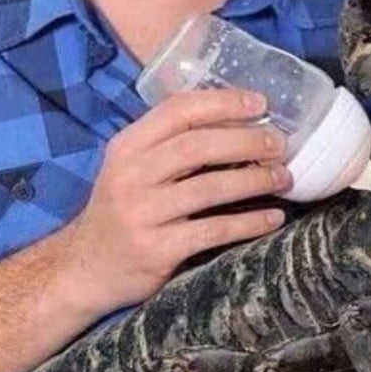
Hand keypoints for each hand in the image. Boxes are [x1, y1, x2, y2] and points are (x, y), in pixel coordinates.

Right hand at [60, 88, 291, 311]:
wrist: (86, 268)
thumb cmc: (122, 209)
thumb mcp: (132, 167)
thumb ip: (170, 144)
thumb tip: (237, 120)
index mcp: (127, 146)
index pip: (177, 110)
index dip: (222, 103)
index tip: (260, 103)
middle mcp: (131, 175)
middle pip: (197, 146)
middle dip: (245, 140)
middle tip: (279, 143)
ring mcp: (142, 214)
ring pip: (209, 188)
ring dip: (254, 180)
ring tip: (284, 177)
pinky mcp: (157, 249)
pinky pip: (213, 231)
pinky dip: (248, 223)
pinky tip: (272, 218)